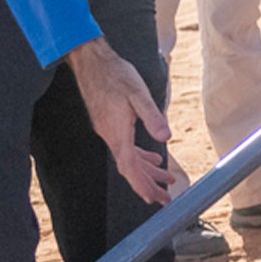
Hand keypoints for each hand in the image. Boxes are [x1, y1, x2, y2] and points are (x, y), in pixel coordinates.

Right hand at [68, 37, 184, 206]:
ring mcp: (109, 131)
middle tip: (165, 199)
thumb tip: (166, 138)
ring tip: (167, 180)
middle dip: (148, 185)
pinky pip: (127, 147)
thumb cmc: (116, 75)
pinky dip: (140, 156)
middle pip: (130, 168)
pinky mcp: (110, 124)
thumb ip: (152, 116)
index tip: (155, 199)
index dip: (143, 185)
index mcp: (117, 133)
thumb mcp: (139, 93)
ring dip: (148, 171)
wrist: (93, 62)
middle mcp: (111, 136)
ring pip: (129, 158)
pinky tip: (153, 158)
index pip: (130, 167)